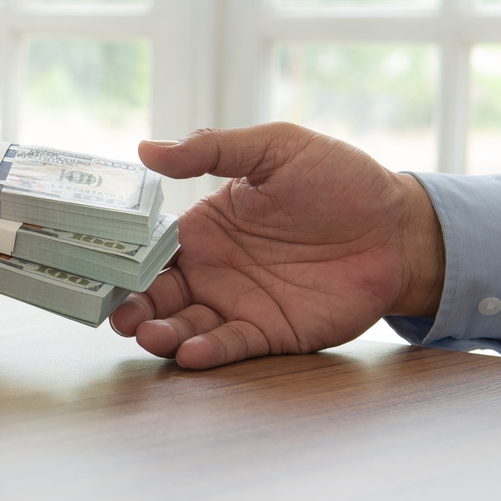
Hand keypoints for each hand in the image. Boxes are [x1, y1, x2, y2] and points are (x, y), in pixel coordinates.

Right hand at [109, 122, 445, 368]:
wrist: (400, 227)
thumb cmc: (339, 180)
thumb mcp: (274, 149)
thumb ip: (212, 149)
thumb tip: (146, 148)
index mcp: (205, 227)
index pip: (150, 248)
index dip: (123, 260)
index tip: (101, 269)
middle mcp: (213, 270)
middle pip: (157, 295)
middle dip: (132, 308)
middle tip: (119, 315)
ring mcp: (239, 303)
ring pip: (185, 326)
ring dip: (162, 335)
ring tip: (150, 335)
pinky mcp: (270, 332)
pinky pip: (231, 346)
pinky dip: (208, 352)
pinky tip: (191, 352)